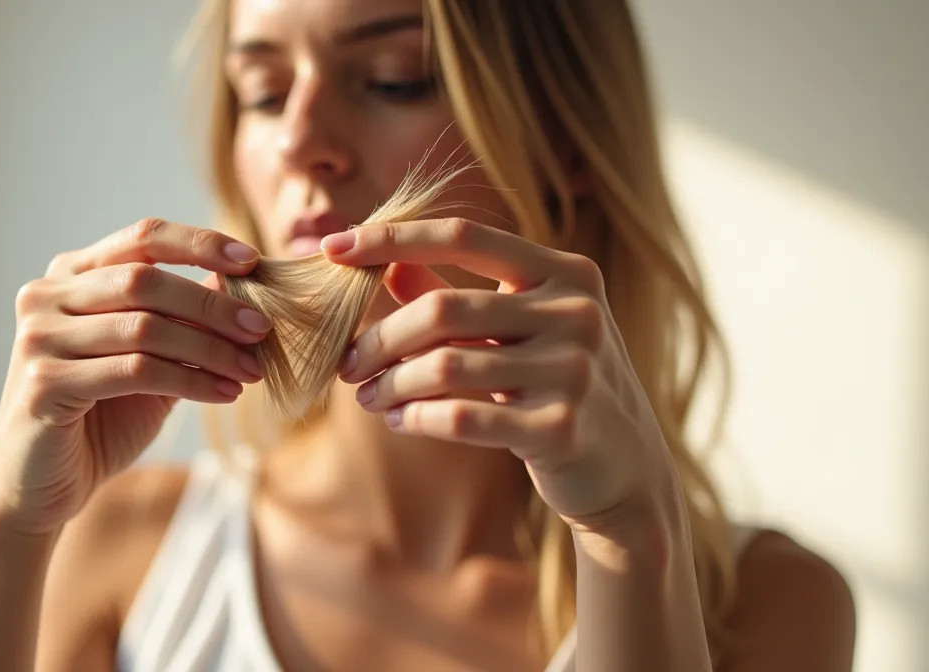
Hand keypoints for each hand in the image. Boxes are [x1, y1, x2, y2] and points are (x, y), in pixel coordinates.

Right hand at [0, 219, 270, 535]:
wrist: (43, 487)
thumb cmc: (100, 419)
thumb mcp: (152, 358)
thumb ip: (183, 318)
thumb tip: (238, 276)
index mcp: (70, 275)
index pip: (142, 238)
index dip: (200, 244)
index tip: (252, 263)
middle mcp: (46, 296)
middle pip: (145, 279)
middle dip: (212, 305)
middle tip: (261, 330)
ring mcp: (38, 338)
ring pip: (144, 327)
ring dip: (209, 348)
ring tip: (250, 370)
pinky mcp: (44, 383)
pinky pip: (134, 371)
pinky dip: (190, 381)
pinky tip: (224, 394)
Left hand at [322, 218, 679, 531]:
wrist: (624, 468)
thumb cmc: (556, 385)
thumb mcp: (519, 330)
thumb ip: (456, 294)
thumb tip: (388, 263)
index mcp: (565, 272)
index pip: (464, 235)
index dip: (392, 237)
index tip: (332, 248)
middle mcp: (576, 312)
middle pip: (442, 309)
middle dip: (379, 338)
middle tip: (348, 364)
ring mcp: (575, 371)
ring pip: (444, 366)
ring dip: (390, 384)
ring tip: (367, 397)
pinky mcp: (561, 428)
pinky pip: (462, 417)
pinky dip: (417, 418)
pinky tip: (399, 421)